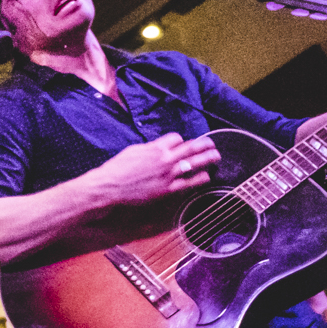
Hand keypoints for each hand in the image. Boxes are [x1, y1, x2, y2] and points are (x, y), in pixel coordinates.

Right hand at [88, 132, 220, 206]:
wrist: (110, 186)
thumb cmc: (117, 169)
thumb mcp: (132, 151)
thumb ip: (148, 148)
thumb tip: (156, 147)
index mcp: (154, 148)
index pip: (176, 138)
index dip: (181, 140)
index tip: (184, 143)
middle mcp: (164, 159)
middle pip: (189, 147)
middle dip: (203, 145)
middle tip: (212, 144)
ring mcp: (167, 174)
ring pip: (193, 163)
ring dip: (207, 158)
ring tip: (216, 156)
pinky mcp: (167, 189)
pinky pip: (188, 182)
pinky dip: (200, 178)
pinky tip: (207, 176)